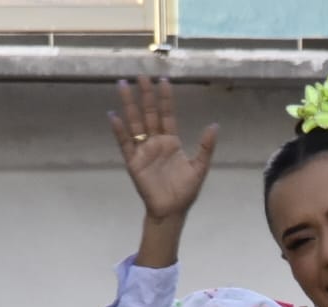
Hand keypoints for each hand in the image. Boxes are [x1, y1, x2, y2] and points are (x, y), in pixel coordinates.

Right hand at [109, 77, 218, 223]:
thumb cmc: (186, 191)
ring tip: (122, 86)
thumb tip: (214, 125)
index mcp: (172, 141)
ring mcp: (143, 150)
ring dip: (128, 105)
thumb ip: (205, 147)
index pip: (167, 114)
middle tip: (140, 75)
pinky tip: (113, 116)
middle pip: (149, 113)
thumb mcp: (199, 167)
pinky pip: (125, 143)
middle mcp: (156, 142)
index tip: (163, 80)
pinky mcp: (133, 161)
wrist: (172, 211)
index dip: (165, 98)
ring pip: (135, 122)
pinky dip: (119, 130)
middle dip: (145, 95)